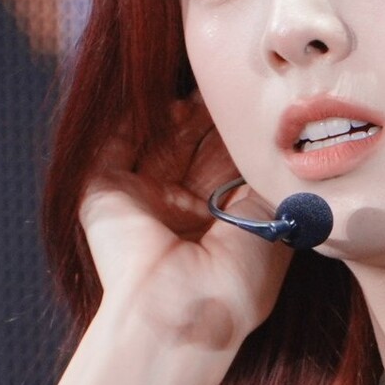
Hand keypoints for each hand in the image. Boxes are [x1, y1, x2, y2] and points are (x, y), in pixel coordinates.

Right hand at [77, 93, 291, 345]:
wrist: (184, 310)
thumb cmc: (239, 280)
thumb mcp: (272, 219)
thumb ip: (270, 172)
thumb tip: (280, 134)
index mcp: (219, 218)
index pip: (227, 156)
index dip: (240, 125)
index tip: (257, 92)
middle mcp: (179, 207)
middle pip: (192, 140)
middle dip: (209, 108)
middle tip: (226, 74)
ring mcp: (141, 199)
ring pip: (156, 135)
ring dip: (173, 104)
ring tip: (196, 75)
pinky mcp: (104, 193)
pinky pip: (113, 141)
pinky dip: (128, 111)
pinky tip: (150, 84)